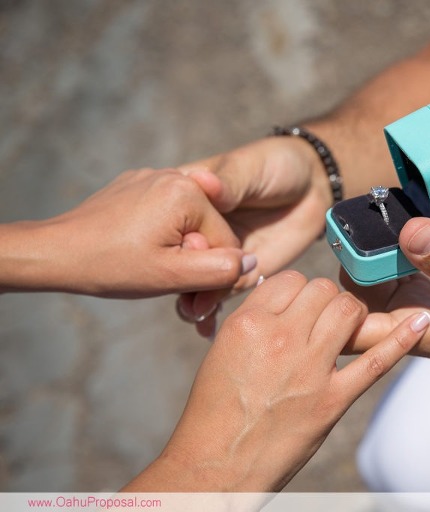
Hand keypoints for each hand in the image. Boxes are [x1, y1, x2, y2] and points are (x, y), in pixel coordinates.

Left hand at [4, 168, 254, 297]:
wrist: (55, 252)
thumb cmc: (113, 266)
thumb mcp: (172, 277)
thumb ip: (220, 271)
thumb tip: (252, 263)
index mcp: (188, 193)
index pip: (227, 242)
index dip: (213, 274)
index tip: (190, 294)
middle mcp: (174, 176)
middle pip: (209, 230)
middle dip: (195, 261)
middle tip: (171, 288)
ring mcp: (153, 178)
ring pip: (188, 224)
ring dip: (180, 251)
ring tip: (155, 272)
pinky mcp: (136, 185)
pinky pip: (166, 214)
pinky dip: (163, 236)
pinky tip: (144, 255)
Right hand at [124, 271, 429, 491]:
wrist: (217, 466)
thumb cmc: (214, 411)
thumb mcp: (222, 351)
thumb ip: (254, 320)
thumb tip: (282, 300)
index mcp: (248, 324)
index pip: (291, 280)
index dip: (299, 291)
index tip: (300, 306)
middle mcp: (281, 338)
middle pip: (323, 289)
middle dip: (327, 300)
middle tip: (323, 320)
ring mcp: (310, 369)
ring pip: (349, 310)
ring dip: (352, 314)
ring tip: (345, 329)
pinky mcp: (333, 400)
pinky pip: (376, 361)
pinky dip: (402, 339)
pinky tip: (421, 322)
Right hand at [176, 136, 333, 334]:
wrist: (313, 185)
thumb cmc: (276, 164)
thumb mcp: (249, 167)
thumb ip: (229, 181)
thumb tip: (204, 182)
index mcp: (190, 199)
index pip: (170, 222)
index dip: (175, 238)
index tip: (184, 248)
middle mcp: (200, 231)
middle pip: (180, 260)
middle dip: (180, 279)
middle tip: (188, 292)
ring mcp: (220, 254)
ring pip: (198, 282)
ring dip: (194, 300)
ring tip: (197, 312)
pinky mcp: (242, 272)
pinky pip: (223, 294)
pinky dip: (212, 311)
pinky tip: (207, 326)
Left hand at [342, 217, 429, 398]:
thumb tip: (407, 230)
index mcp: (419, 334)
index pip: (350, 330)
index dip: (328, 301)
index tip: (334, 247)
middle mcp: (416, 324)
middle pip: (358, 301)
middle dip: (350, 260)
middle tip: (355, 214)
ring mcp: (429, 309)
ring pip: (382, 283)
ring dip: (376, 250)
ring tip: (377, 209)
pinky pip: (411, 270)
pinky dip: (404, 247)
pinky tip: (407, 221)